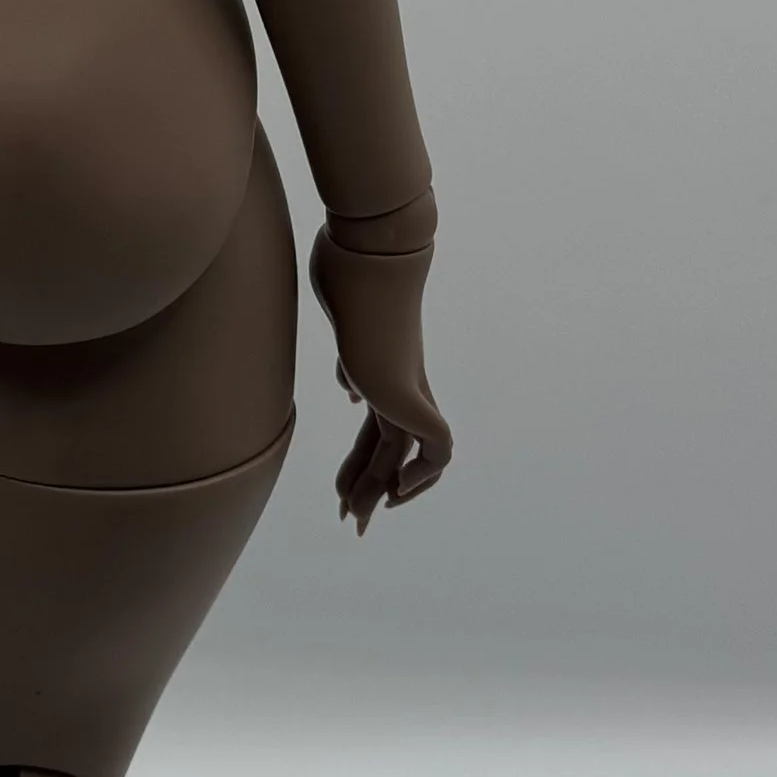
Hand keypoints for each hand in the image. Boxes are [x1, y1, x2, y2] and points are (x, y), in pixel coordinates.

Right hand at [308, 225, 450, 533]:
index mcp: (381, 373)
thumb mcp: (338, 323)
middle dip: (369, 489)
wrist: (369, 253)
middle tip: (352, 523)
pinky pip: (438, 448)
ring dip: (380, 490)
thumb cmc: (346, 274)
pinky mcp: (412, 391)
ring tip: (357, 518)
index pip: (377, 431)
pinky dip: (422, 474)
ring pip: (407, 456)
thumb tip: (352, 387)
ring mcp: (408, 389)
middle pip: (392, 450)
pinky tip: (392, 488)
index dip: (359, 465)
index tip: (340, 491)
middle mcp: (399, 385)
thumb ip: (348, 359)